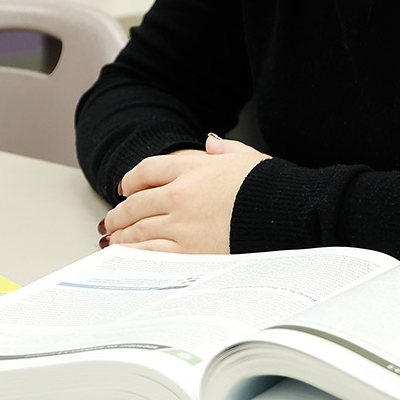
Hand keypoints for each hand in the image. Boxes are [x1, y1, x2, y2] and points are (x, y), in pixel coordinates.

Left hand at [101, 134, 269, 253]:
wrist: (288, 212)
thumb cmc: (271, 186)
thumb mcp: (246, 157)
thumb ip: (223, 150)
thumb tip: (211, 144)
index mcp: (193, 168)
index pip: (148, 170)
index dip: (132, 179)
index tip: (126, 187)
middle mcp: (182, 194)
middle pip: (137, 202)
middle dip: (120, 212)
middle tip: (112, 219)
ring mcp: (183, 224)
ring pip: (138, 229)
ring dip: (122, 235)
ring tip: (114, 240)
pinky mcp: (190, 251)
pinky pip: (150, 252)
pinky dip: (134, 254)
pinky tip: (127, 256)